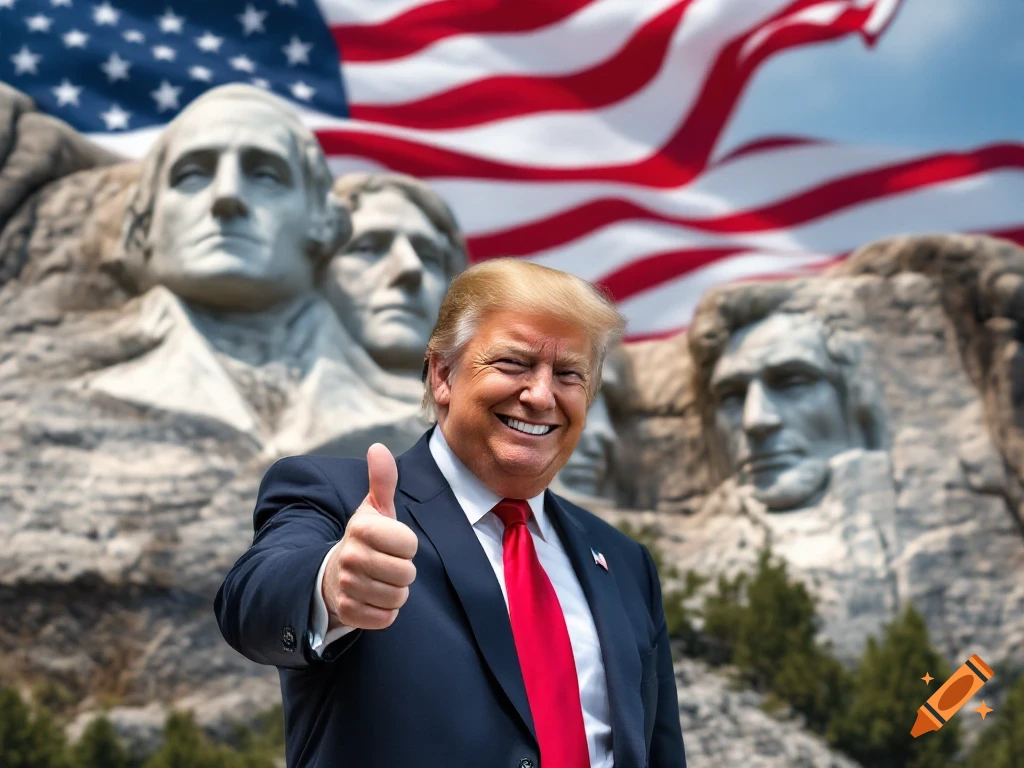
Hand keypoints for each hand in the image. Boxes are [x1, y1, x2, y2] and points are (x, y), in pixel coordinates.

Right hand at [322, 443, 418, 630]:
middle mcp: (350, 556)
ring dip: (396, 592)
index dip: (407, 545)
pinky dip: (386, 612)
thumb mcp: (374, 509)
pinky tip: (374, 598)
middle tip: (387, 564)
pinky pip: (386, 618)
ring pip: (398, 597)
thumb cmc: (365, 539)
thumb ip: (382, 480)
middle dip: (404, 571)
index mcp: (361, 528)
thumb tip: (378, 448)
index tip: (393, 543)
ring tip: (381, 580)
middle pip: (406, 573)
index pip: (409, 544)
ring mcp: (347, 585)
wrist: (334, 574)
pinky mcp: (347, 612)